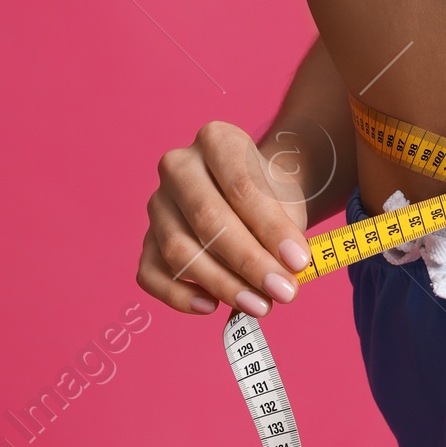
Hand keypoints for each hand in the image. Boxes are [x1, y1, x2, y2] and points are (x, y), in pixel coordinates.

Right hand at [136, 120, 311, 320]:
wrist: (250, 194)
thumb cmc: (269, 195)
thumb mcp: (288, 200)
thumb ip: (284, 233)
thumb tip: (283, 278)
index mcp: (216, 140)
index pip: (242, 187)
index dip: (271, 229)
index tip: (300, 262)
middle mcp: (178, 166)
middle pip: (208, 219)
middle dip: (249, 262)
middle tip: (283, 292)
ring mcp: (157, 204)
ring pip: (179, 250)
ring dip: (222, 284)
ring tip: (260, 304)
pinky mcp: (145, 239)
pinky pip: (151, 273)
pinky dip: (178, 295)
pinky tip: (211, 306)